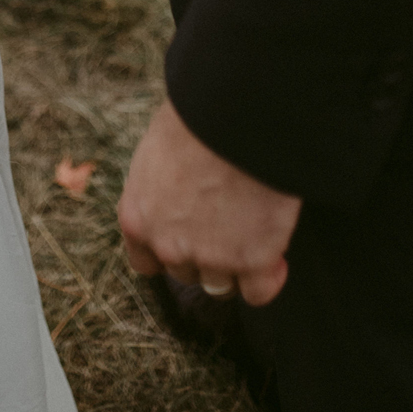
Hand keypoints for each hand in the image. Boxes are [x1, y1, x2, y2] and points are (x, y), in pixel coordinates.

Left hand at [118, 97, 300, 305]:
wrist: (233, 119)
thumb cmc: (194, 120)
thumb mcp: (155, 152)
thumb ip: (158, 187)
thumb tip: (172, 189)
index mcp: (136, 217)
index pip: (145, 261)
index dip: (168, 253)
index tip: (187, 240)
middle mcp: (167, 246)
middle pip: (186, 273)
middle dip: (204, 256)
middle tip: (225, 227)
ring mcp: (210, 258)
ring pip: (220, 285)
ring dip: (236, 266)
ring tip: (252, 234)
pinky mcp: (252, 262)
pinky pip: (259, 292)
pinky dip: (269, 277)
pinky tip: (276, 257)